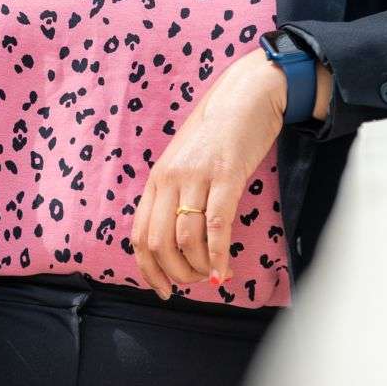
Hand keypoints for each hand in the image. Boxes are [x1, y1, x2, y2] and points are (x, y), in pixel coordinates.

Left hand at [129, 53, 289, 297]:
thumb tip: (181, 241)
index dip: (149, 270)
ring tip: (213, 275)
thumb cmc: (218, 133)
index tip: (163, 290)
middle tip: (195, 282)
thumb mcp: (186, 162)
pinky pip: (217, 224)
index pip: (140, 236)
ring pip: (186, 239)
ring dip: (199, 267)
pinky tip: (224, 270)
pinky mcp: (225, 175)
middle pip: (159, 243)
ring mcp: (196, 177)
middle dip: (176, 274)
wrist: (246, 96)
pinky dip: (219, 254)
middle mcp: (170, 180)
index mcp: (157, 180)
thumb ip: (178, 195)